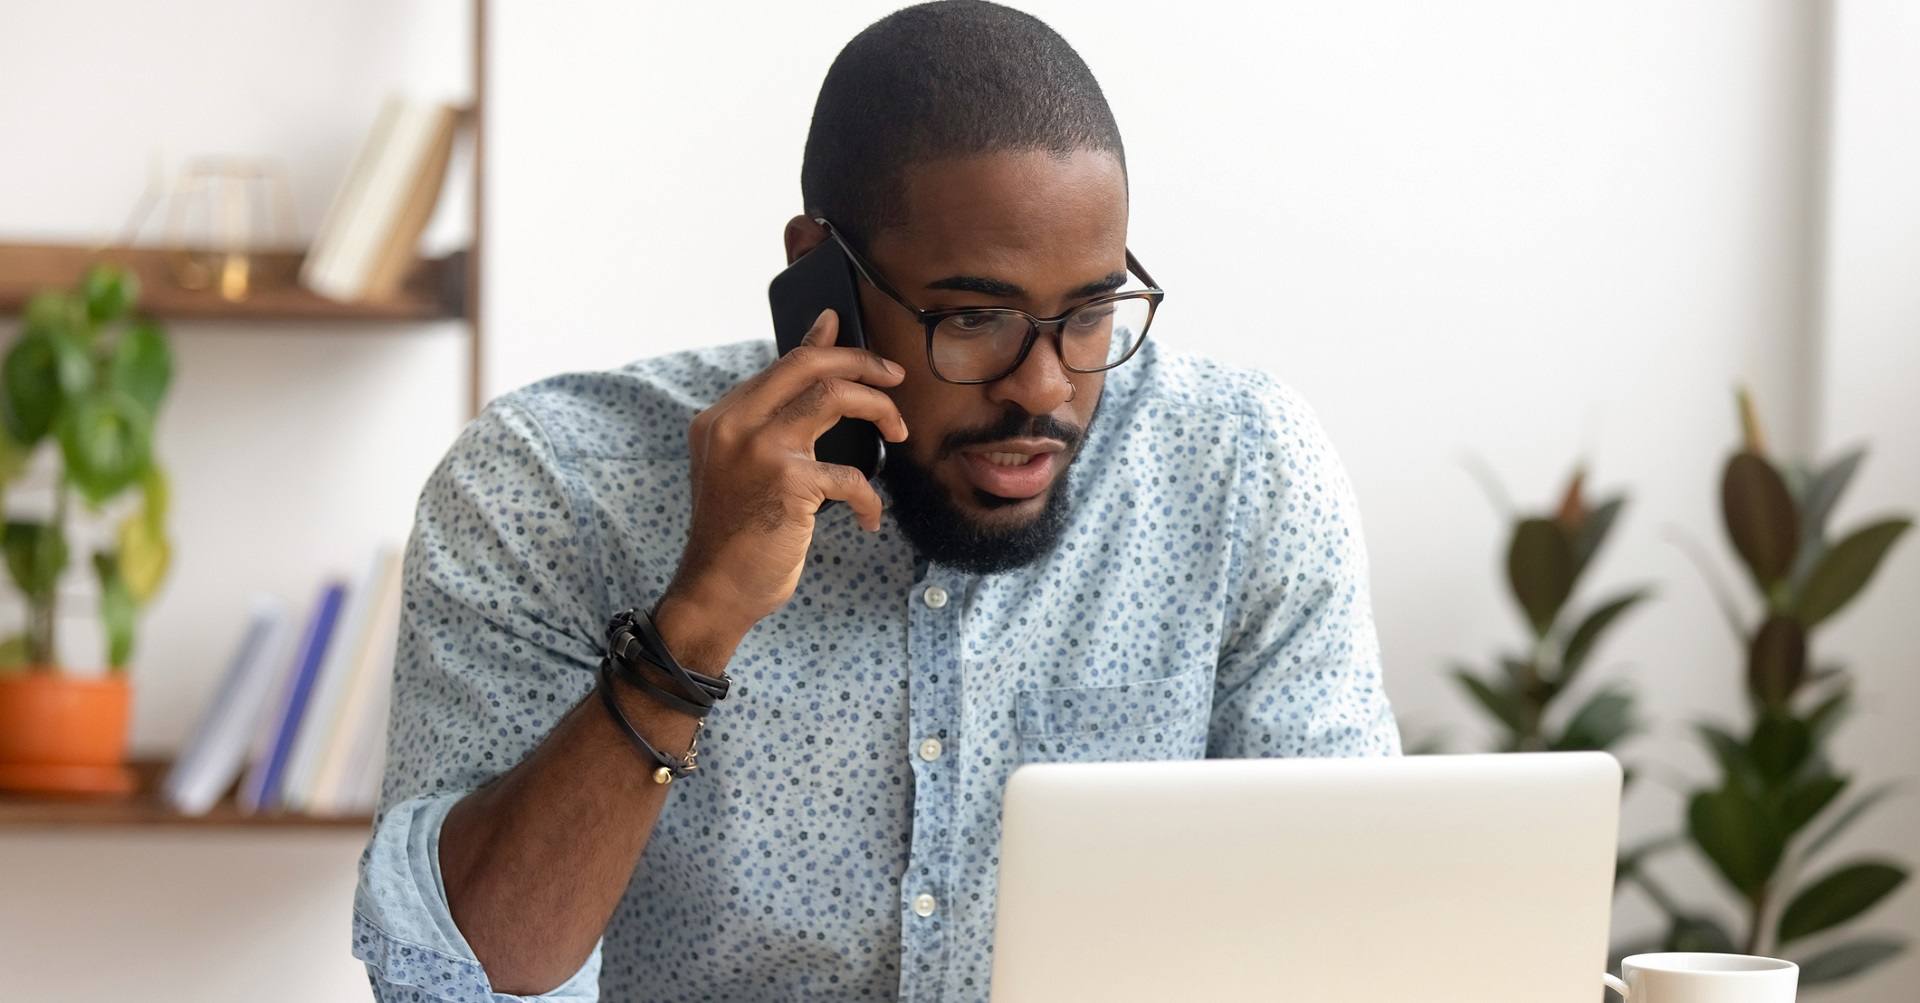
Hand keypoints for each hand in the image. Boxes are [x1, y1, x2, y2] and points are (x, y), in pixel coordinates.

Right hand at [667, 309, 909, 634]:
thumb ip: (771, 424)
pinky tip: (868, 518)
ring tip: (899, 432)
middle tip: (895, 375)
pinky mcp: (787, 482)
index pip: (782, 366)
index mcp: (721, 418)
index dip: (827, 348)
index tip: (859, 345)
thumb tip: (808, 377)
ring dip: (879, 409)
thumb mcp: (744, 468)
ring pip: (833, 397)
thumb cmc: (737, 534)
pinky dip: (869, 498)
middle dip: (860, 361)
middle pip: (806, 365)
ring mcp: (759, 449)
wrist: (715, 590)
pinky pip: (850, 475)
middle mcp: (734, 424)